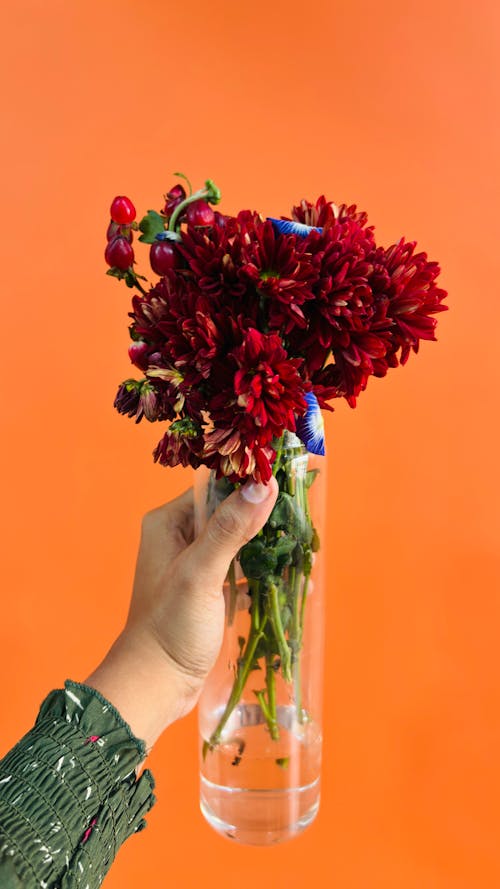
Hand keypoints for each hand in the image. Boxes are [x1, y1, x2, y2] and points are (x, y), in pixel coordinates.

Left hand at [85, 478, 277, 749]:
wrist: (155, 685)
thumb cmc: (170, 627)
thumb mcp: (201, 574)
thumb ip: (230, 529)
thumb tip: (264, 485)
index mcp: (168, 522)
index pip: (213, 487)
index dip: (248, 483)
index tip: (285, 481)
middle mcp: (178, 537)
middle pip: (229, 512)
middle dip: (263, 516)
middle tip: (301, 515)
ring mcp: (193, 564)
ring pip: (237, 541)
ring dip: (265, 544)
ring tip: (301, 542)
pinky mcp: (207, 589)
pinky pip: (239, 568)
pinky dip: (260, 570)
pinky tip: (288, 574)